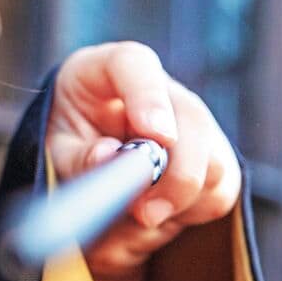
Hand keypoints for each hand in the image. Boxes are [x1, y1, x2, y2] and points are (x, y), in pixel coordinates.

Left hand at [44, 42, 242, 280]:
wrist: (94, 155)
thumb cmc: (74, 141)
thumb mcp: (61, 151)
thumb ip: (80, 155)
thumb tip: (109, 156)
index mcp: (109, 70)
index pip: (134, 64)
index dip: (148, 97)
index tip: (155, 134)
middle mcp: (161, 89)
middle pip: (191, 119)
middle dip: (175, 174)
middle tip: (146, 213)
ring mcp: (193, 119)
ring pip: (214, 160)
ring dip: (180, 199)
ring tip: (140, 215)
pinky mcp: (214, 153)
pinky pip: (221, 188)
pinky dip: (192, 211)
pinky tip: (160, 210)